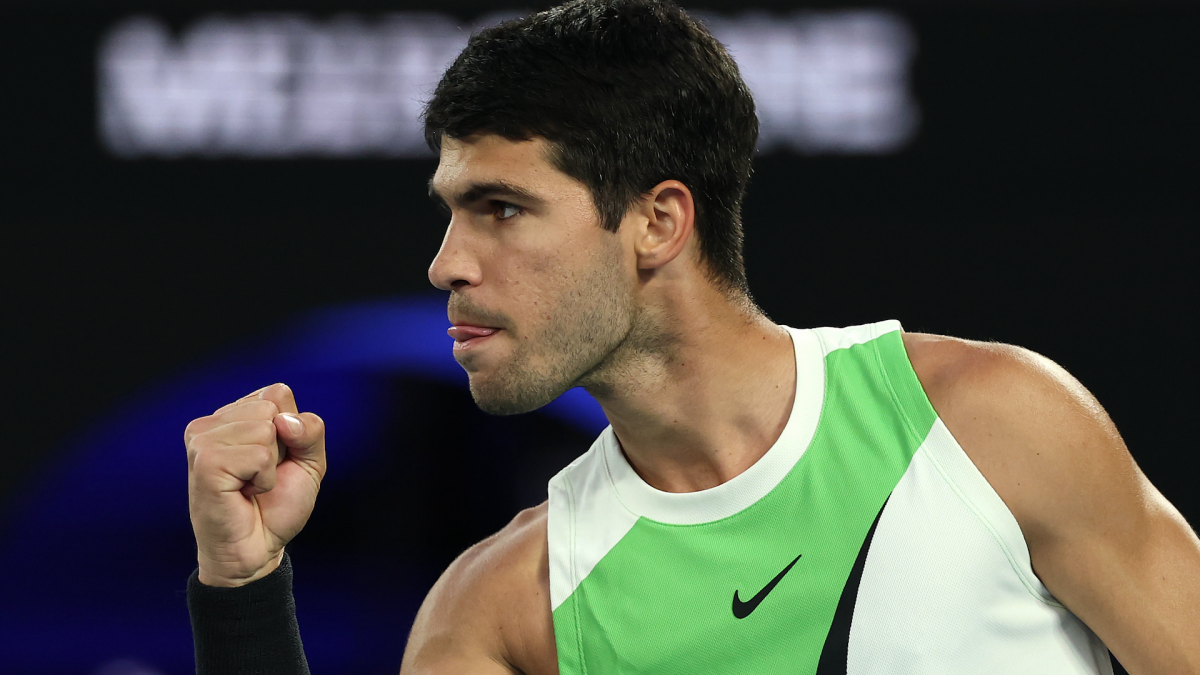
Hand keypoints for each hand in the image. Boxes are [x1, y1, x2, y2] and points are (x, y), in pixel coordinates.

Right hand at [185, 383, 326, 586]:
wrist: (258, 548)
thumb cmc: (278, 505)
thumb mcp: (310, 461)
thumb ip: (310, 430)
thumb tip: (284, 419)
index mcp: (235, 414)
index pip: (278, 392)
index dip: (292, 429)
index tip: (276, 459)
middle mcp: (214, 421)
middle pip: (272, 407)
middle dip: (281, 448)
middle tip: (260, 476)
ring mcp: (203, 440)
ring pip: (265, 429)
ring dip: (270, 466)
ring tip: (250, 485)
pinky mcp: (204, 462)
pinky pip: (258, 455)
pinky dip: (263, 479)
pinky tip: (243, 493)